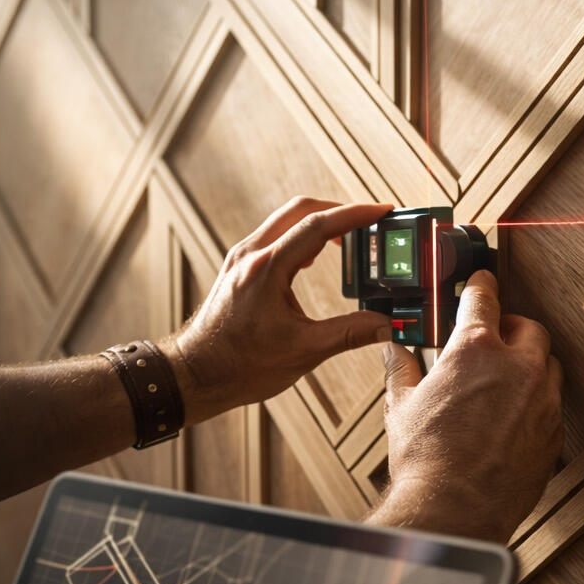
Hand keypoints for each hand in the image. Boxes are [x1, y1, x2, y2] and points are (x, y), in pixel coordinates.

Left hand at [165, 197, 393, 423]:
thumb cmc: (240, 365)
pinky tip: (317, 254)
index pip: (318, 225)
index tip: (381, 211)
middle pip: (302, 209)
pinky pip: (275, 235)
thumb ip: (350, 333)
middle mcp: (251, 256)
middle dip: (340, 210)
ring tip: (350, 238)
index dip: (355, 215)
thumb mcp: (305, 351)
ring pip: (286, 219)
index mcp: (267, 269)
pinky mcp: (240, 267)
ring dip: (320, 221)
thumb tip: (386, 324)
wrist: (198, 374)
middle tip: (369, 221)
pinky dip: (302, 235)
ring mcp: (242, 259)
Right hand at [371, 270, 562, 543]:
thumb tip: (396, 352)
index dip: (481, 284)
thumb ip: (402, 370)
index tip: (482, 281)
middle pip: (528, 327)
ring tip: (506, 378)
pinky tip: (515, 414)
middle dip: (512, 328)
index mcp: (476, 350)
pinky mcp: (553, 432)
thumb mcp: (402, 406)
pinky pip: (552, 403)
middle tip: (493, 339)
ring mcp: (542, 400)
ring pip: (547, 364)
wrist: (454, 509)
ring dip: (530, 364)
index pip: (485, 297)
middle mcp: (517, 368)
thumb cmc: (426, 461)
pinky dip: (537, 400)